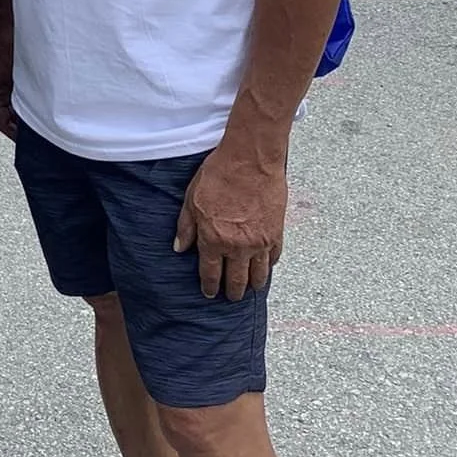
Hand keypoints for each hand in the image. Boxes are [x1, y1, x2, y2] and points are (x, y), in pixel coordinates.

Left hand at [173, 138, 287, 300]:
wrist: (250, 159)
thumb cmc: (218, 174)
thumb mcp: (192, 198)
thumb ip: (186, 226)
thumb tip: (180, 248)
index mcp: (213, 239)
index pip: (210, 273)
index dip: (209, 286)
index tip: (209, 293)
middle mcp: (237, 247)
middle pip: (235, 280)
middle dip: (231, 292)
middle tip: (230, 297)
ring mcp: (259, 242)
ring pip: (257, 275)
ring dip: (252, 284)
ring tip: (250, 289)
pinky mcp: (276, 233)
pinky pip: (273, 258)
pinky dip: (269, 265)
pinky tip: (266, 267)